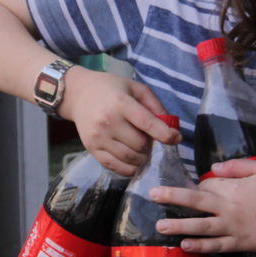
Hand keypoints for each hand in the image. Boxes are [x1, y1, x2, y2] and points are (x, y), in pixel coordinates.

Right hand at [59, 67, 178, 175]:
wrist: (79, 94)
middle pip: (140, 144)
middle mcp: (108, 122)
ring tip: (139, 146)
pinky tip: (132, 160)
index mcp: (121, 103)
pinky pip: (116, 168)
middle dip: (150, 144)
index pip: (147, 123)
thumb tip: (170, 127)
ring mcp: (98, 137)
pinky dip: (129, 168)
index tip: (175, 138)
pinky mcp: (91, 149)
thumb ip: (155, 105)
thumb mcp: (135, 88)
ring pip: (130, 159)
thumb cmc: (111, 89)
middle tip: (147, 137)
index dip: (166, 134)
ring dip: (141, 157)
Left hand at [150, 158, 255, 253]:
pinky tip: (185, 246)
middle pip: (196, 202)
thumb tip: (214, 169)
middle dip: (172, 198)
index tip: (195, 189)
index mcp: (234, 188)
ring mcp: (234, 228)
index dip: (198, 186)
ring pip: (201, 227)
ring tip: (160, 226)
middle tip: (152, 195)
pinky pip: (217, 246)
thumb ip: (237, 167)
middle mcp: (229, 208)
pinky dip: (200, 247)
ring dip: (179, 226)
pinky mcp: (242, 244)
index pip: (207, 185)